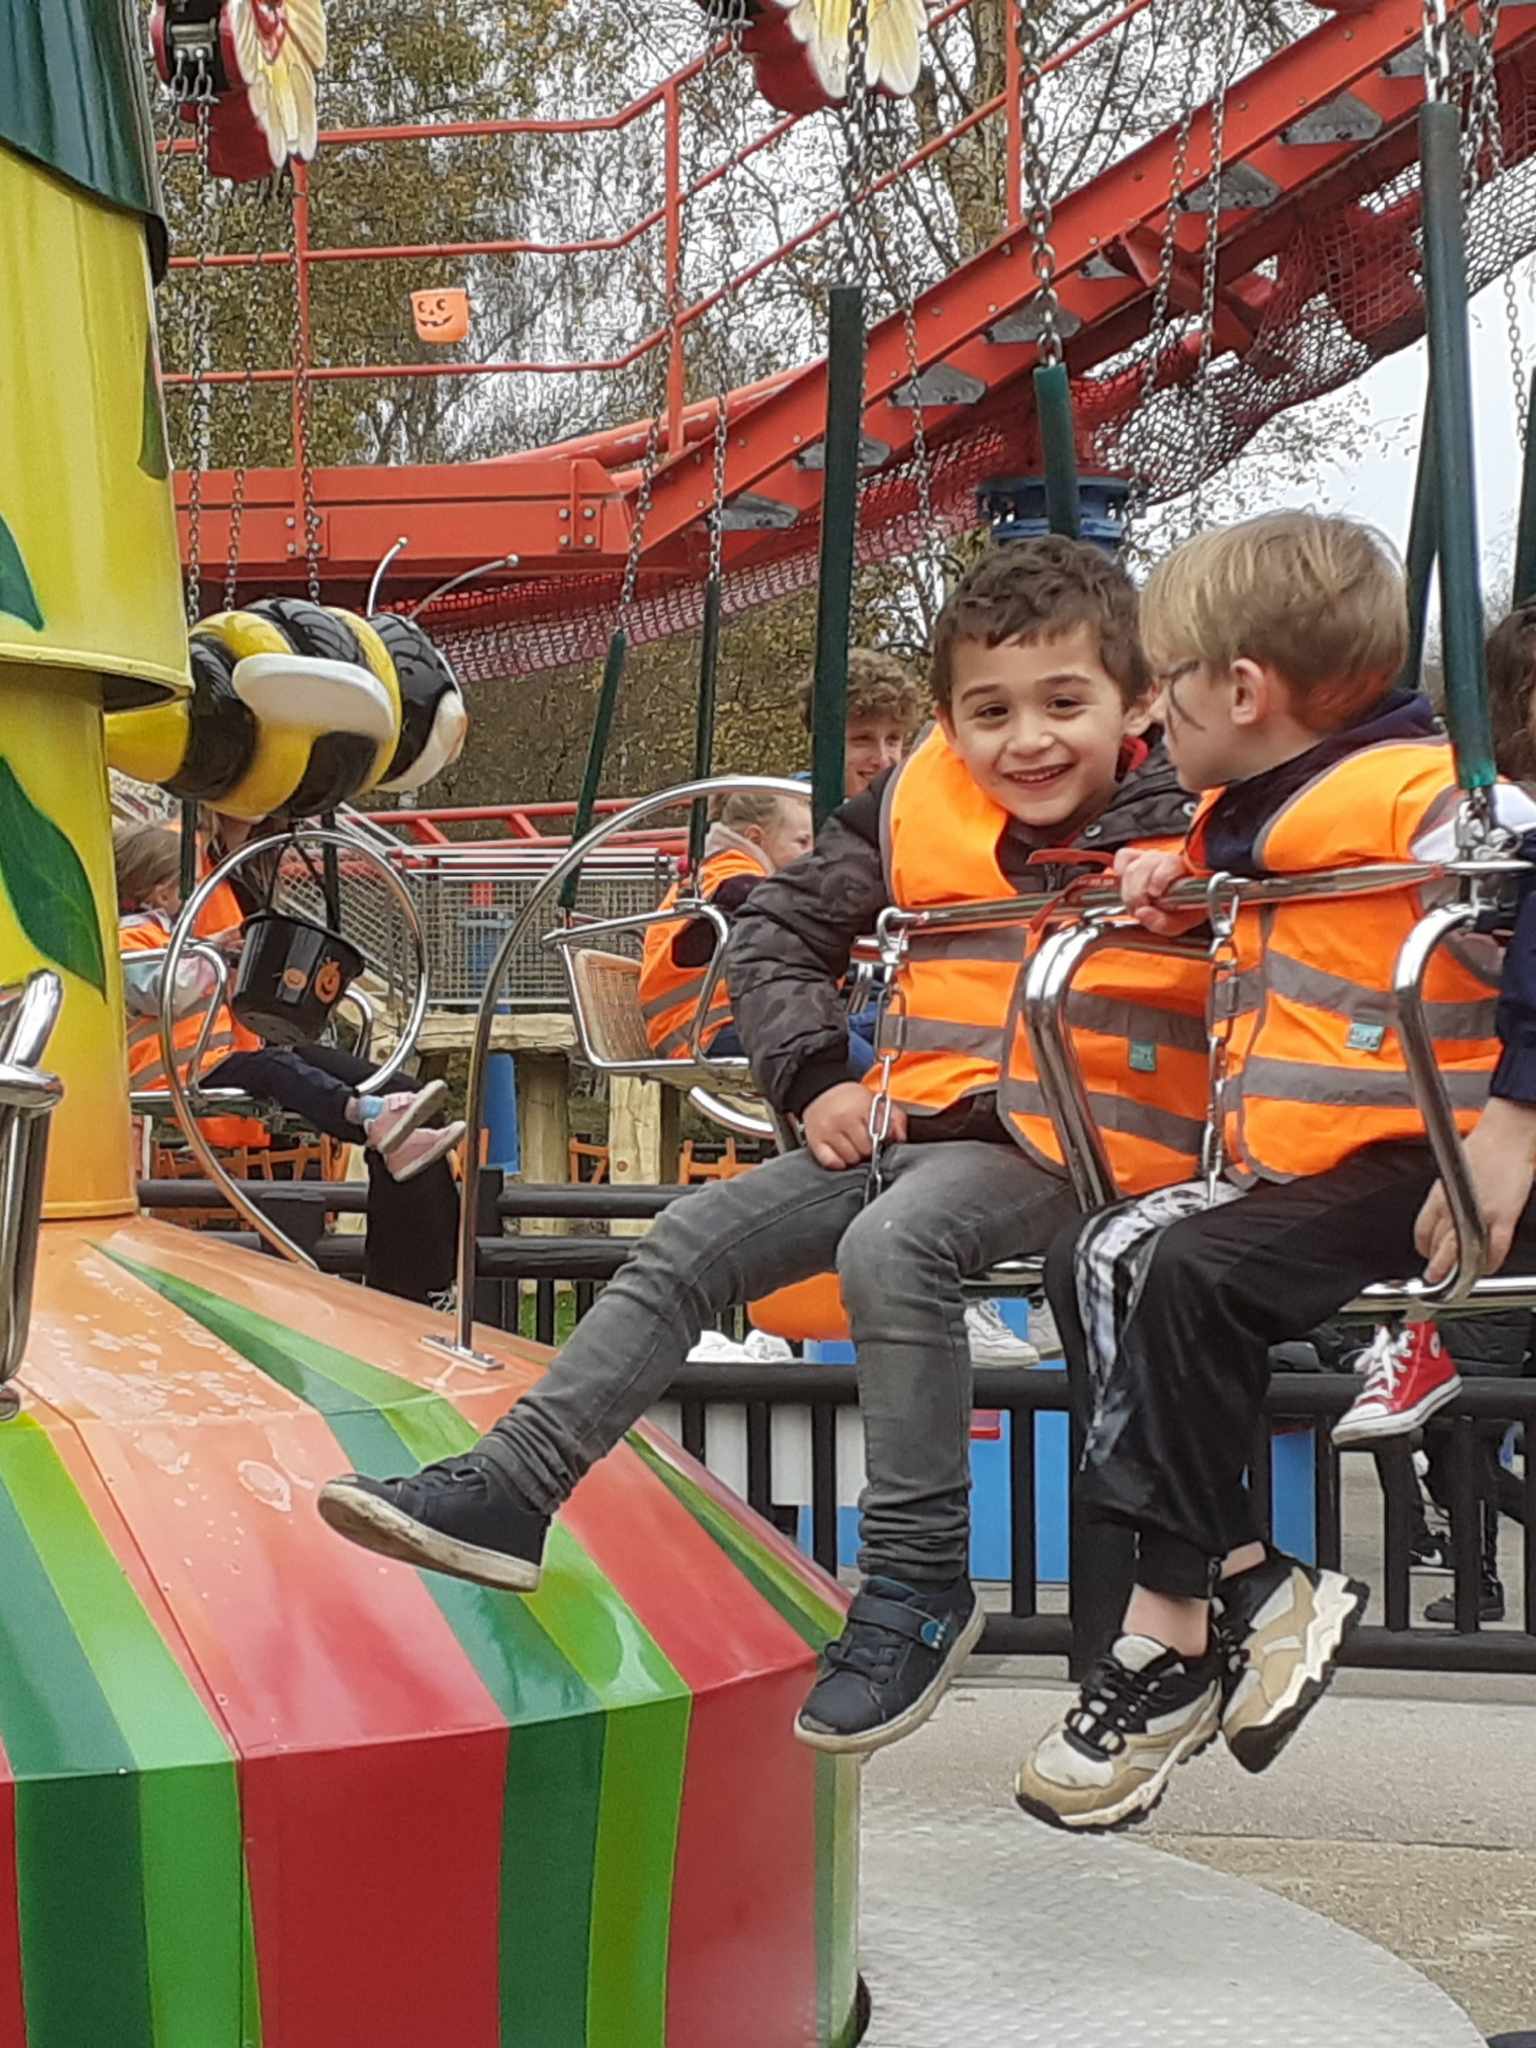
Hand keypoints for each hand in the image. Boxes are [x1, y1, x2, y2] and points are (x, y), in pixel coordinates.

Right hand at [802, 1081, 905, 1169]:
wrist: (821, 1090)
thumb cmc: (850, 1098)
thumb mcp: (876, 1101)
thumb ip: (895, 1118)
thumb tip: (900, 1139)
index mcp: (861, 1106)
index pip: (881, 1134)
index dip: (883, 1138)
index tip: (880, 1136)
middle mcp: (843, 1118)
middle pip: (866, 1150)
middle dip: (868, 1148)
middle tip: (864, 1139)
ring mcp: (827, 1131)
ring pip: (850, 1159)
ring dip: (854, 1155)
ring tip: (852, 1144)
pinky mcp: (815, 1141)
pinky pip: (831, 1163)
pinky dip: (838, 1162)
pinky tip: (841, 1152)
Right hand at [1114, 846, 1203, 935]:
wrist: (1187, 902)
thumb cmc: (1185, 910)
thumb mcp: (1180, 922)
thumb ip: (1163, 922)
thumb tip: (1141, 913)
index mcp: (1183, 869)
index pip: (1169, 864)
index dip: (1159, 878)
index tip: (1155, 895)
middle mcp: (1165, 859)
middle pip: (1144, 867)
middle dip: (1136, 893)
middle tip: (1138, 910)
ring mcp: (1150, 857)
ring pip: (1131, 867)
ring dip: (1127, 890)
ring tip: (1133, 906)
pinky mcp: (1136, 859)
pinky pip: (1123, 856)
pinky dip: (1119, 869)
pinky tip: (1122, 884)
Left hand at [1415, 1097, 1535, 1282]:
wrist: (1506, 1137)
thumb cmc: (1481, 1148)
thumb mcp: (1450, 1173)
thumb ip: (1447, 1196)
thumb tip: (1445, 1211)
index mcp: (1439, 1196)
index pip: (1422, 1230)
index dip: (1423, 1246)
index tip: (1426, 1253)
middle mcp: (1455, 1208)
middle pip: (1438, 1246)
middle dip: (1435, 1266)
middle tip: (1434, 1279)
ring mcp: (1479, 1216)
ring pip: (1461, 1252)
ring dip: (1457, 1270)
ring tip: (1456, 1281)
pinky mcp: (1503, 1218)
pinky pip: (1495, 1250)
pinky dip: (1489, 1263)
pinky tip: (1486, 1268)